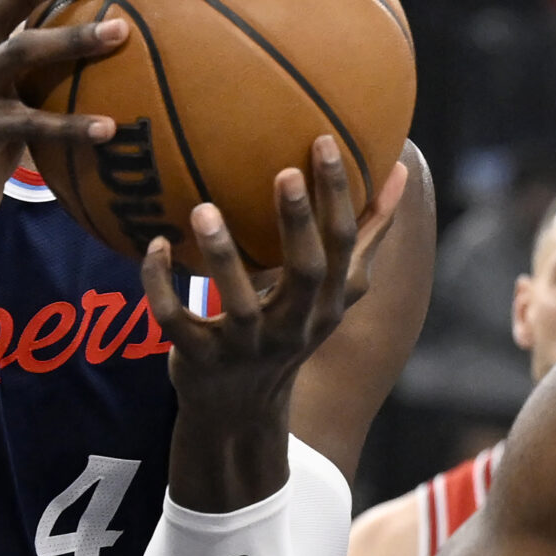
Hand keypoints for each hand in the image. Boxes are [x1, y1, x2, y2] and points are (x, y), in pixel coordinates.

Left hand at [143, 136, 409, 420]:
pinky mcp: (199, 360)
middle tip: (283, 171)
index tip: (324, 141)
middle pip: (305, 273)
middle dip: (296, 222)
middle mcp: (294, 326)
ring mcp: (245, 347)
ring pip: (239, 302)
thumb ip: (363, 238)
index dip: (337, 196)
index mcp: (327, 304)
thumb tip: (398, 172)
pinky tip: (156, 246)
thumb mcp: (330, 295)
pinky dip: (160, 284)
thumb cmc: (286, 332)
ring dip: (221, 255)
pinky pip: (176, 320)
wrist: (239, 413)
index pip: (342, 246)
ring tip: (203, 207)